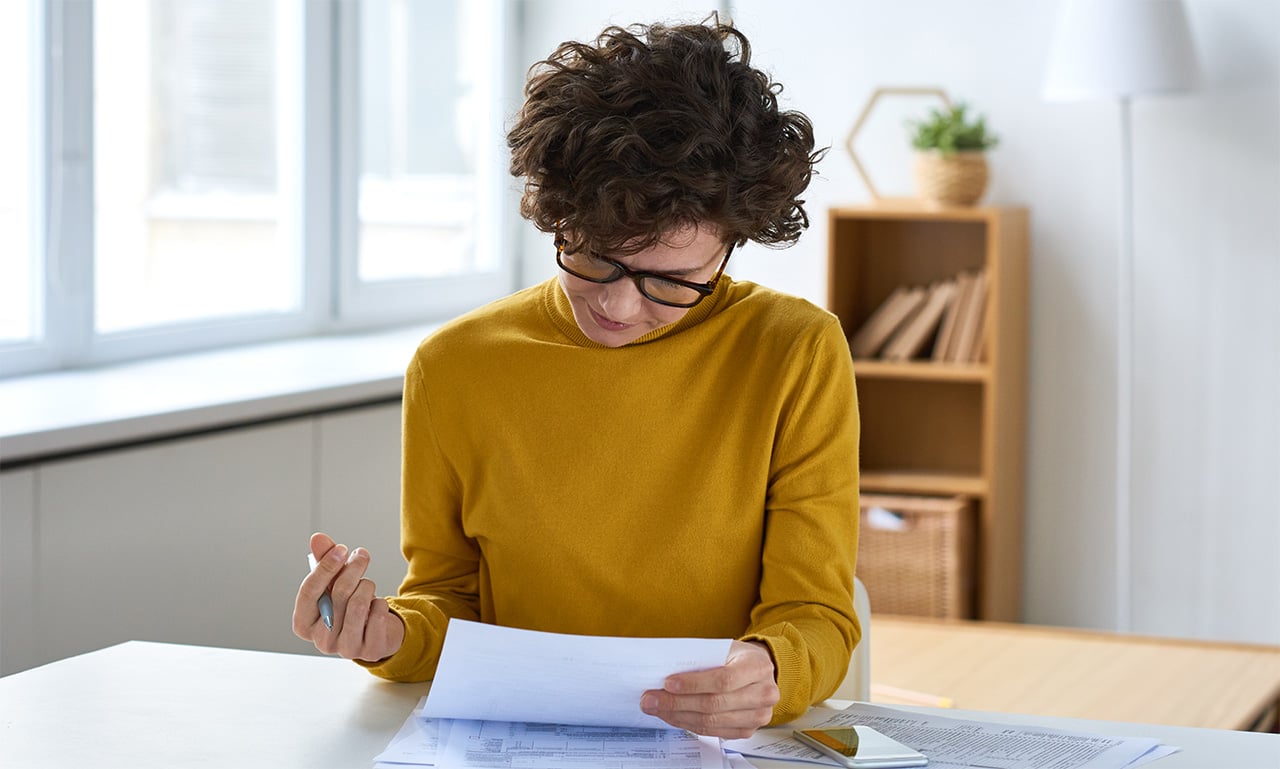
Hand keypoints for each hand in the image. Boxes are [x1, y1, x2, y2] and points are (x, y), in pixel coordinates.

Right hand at [292, 532, 404, 662]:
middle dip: (353, 569)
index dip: (325, 566)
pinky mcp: (370, 651)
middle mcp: (321, 640)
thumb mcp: (333, 583)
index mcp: (303, 623)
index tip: (341, 549)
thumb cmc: (347, 606)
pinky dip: (381, 603)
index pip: (308, 592)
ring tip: (368, 584)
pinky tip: (378, 604)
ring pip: (357, 605)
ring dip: (367, 586)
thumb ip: (324, 561)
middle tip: (361, 555)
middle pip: (337, 595)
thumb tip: (317, 539)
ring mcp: (345, 649)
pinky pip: (377, 615)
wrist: (376, 631)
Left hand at [640, 640, 779, 737]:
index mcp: (758, 667)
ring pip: (711, 721)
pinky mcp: (746, 730)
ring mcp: (757, 716)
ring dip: (678, 716)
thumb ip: (702, 659)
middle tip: (651, 699)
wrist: (759, 670)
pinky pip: (712, 731)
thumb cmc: (738, 657)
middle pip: (714, 704)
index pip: (723, 680)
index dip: (693, 684)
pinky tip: (673, 716)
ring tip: (656, 708)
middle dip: (676, 703)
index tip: (667, 683)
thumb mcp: (725, 648)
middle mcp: (763, 694)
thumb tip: (664, 672)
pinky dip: (688, 724)